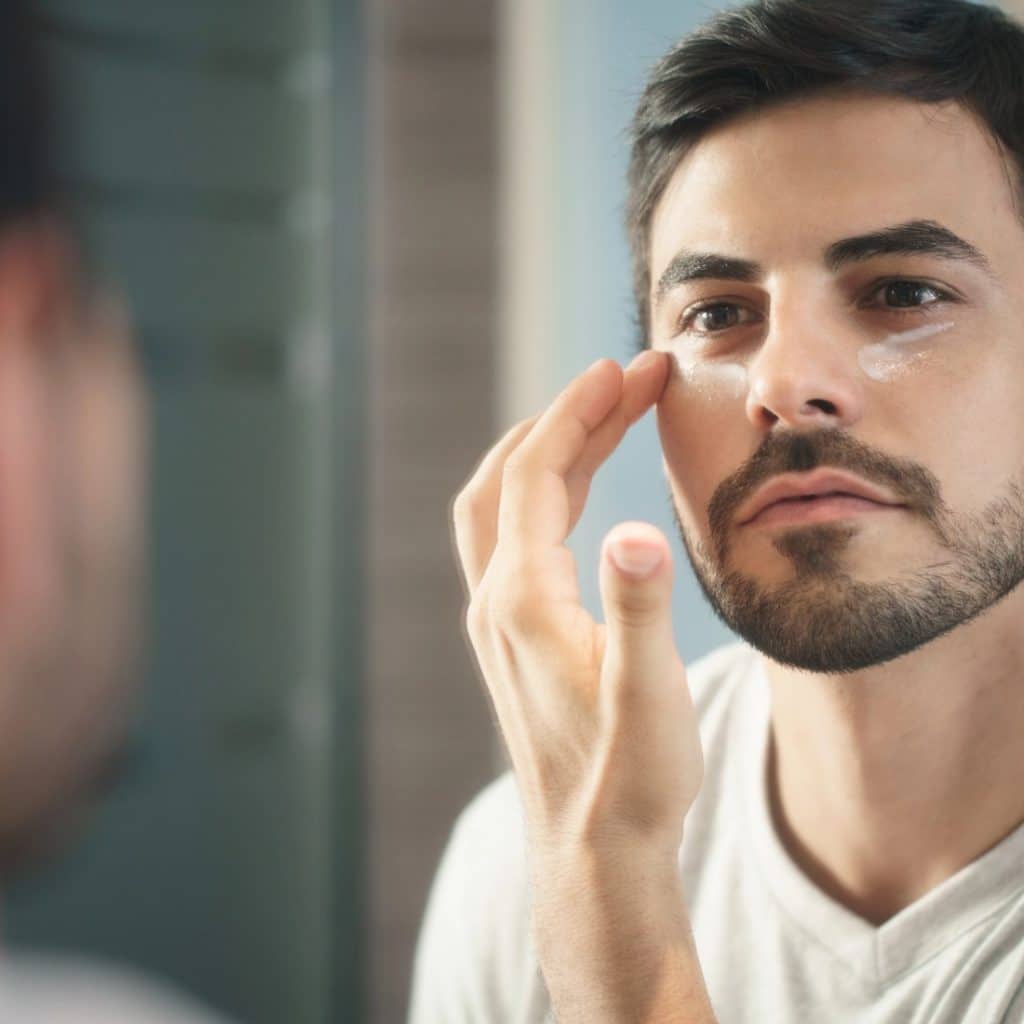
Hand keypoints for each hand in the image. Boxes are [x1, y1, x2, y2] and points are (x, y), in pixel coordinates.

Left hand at [450, 351, 703, 861]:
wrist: (592, 850)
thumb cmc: (629, 779)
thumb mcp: (651, 697)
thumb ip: (639, 611)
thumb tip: (634, 533)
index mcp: (524, 601)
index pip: (537, 475)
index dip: (579, 412)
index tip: (625, 367)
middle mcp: (496, 603)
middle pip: (511, 479)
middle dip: (564, 418)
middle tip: (621, 378)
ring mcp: (496, 621)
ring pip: (500, 507)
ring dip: (545, 452)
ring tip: (602, 415)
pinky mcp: (510, 638)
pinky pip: (510, 539)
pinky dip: (539, 494)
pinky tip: (574, 490)